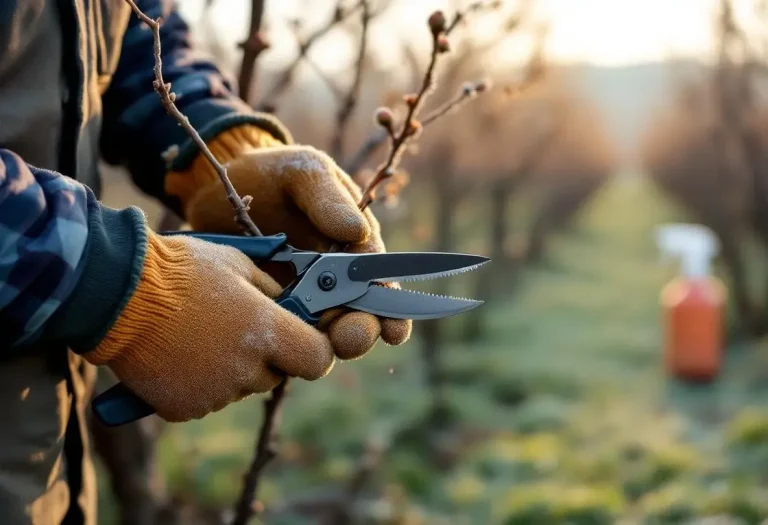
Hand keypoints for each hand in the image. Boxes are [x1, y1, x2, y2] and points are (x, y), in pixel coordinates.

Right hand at [83, 230, 336, 421]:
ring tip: (200, 335)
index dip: (314, 349)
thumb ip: (272, 290)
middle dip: (266, 356)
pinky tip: (180, 354)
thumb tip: (292, 303)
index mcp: (267, 332)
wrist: (116, 294)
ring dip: (232, 369)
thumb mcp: (239, 264)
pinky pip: (207, 399)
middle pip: (276, 374)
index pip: (317, 360)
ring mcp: (215, 393)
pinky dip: (199, 383)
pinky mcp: (185, 408)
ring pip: (241, 387)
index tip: (304, 339)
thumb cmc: (180, 270)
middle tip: (237, 328)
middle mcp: (246, 369)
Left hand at [179, 140, 411, 359]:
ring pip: (326, 332)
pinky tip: (280, 341)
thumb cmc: (272, 173)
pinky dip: (289, 340)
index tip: (393, 328)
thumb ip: (328, 199)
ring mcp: (305, 297)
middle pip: (360, 317)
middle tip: (350, 337)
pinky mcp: (275, 309)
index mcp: (355, 245)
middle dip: (361, 331)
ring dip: (326, 342)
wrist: (218, 185)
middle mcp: (337, 277)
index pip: (381, 282)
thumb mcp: (303, 174)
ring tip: (315, 341)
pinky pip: (288, 333)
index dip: (391, 309)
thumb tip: (358, 231)